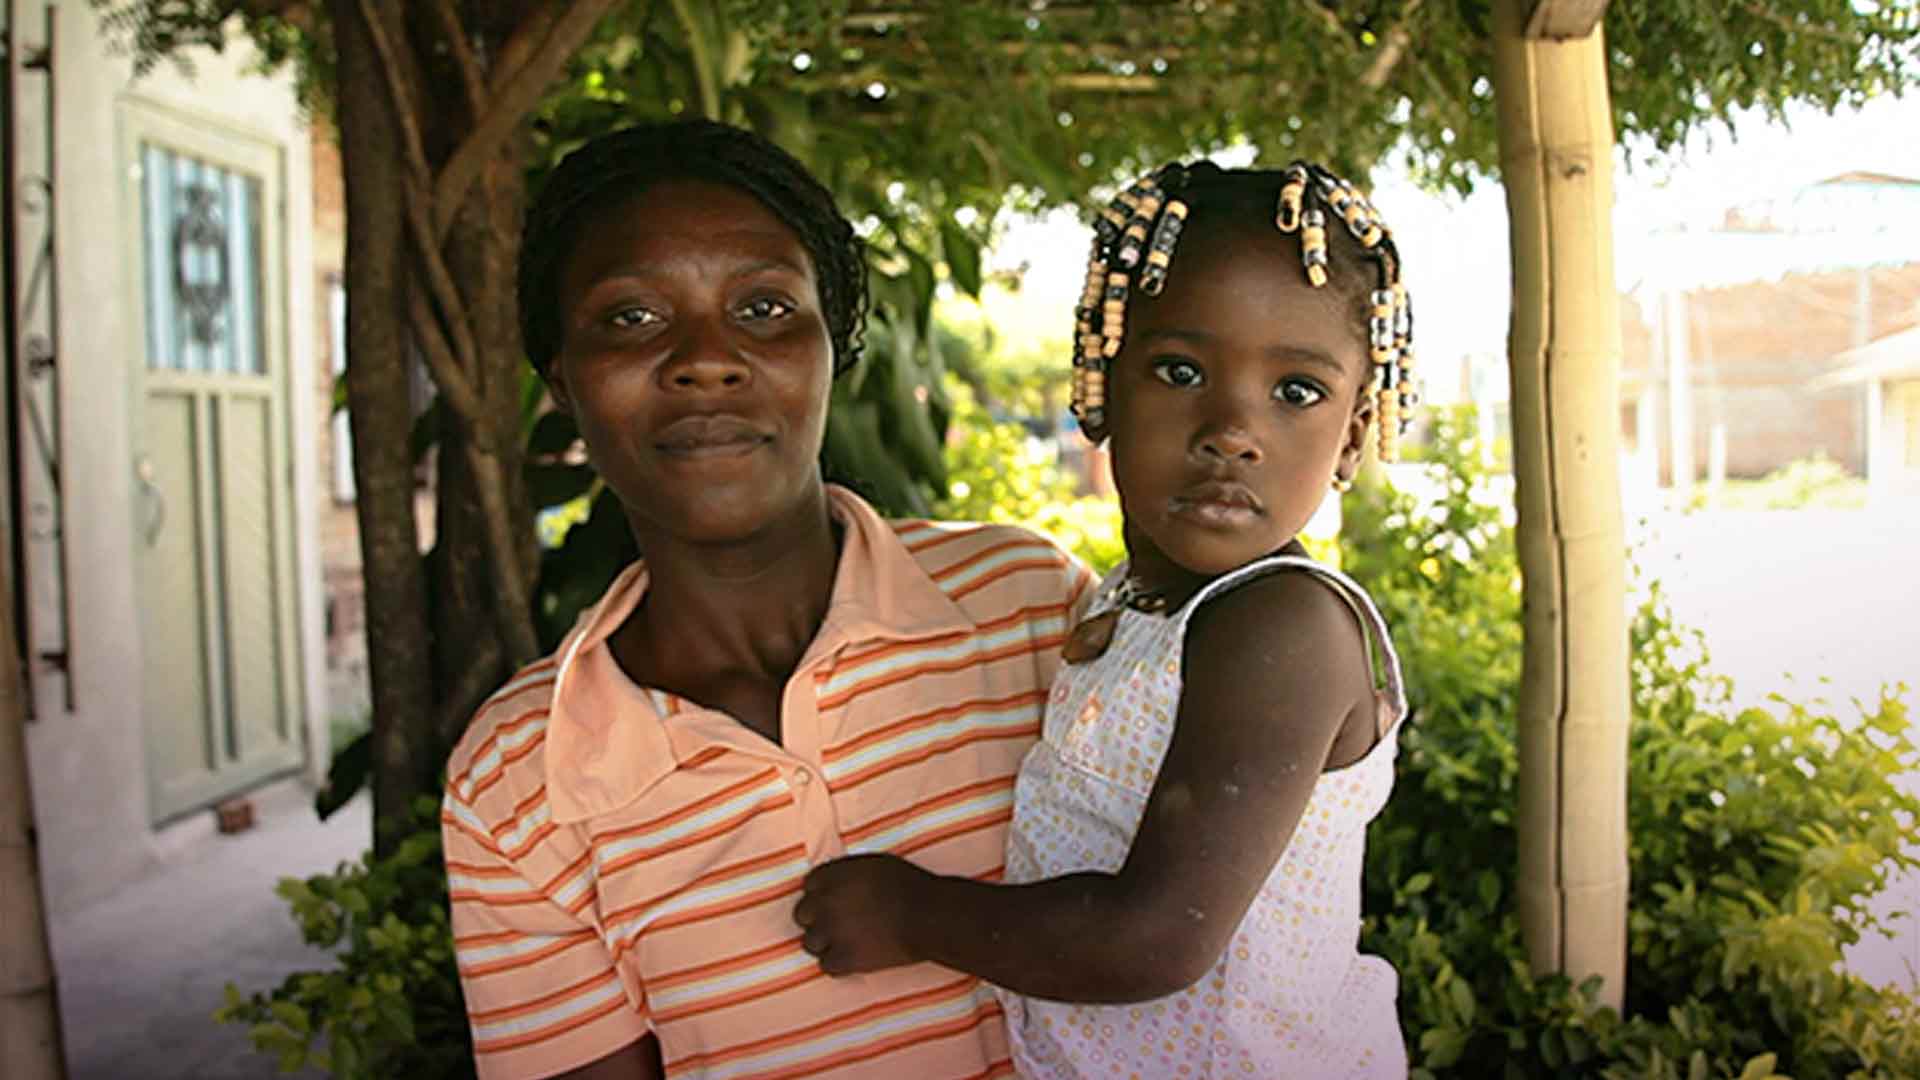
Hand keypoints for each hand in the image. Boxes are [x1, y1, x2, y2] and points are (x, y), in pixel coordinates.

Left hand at [792, 853, 930, 974]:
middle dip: (818, 919)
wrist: (927, 917)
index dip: (822, 894)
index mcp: (832, 876)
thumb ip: (848, 873)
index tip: (834, 902)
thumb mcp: (874, 865)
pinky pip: (826, 966)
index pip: (809, 885)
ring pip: (810, 943)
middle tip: (838, 924)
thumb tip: (837, 882)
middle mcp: (825, 902)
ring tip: (846, 943)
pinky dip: (838, 965)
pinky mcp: (843, 959)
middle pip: (802, 915)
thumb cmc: (909, 887)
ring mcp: (832, 932)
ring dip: (825, 943)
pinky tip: (852, 959)